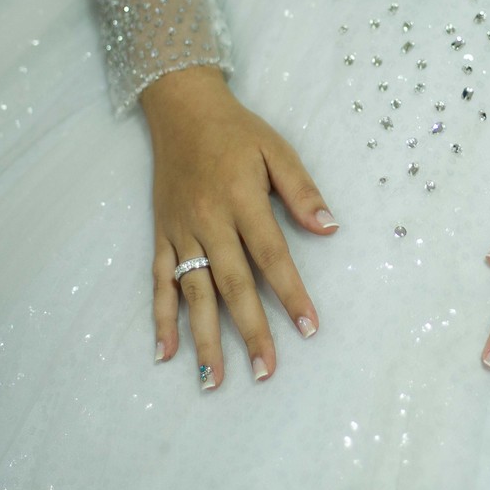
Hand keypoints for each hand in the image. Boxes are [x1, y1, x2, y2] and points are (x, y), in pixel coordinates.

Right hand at [140, 66, 337, 388]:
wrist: (182, 109)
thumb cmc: (237, 131)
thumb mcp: (276, 150)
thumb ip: (301, 190)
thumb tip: (329, 227)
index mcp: (241, 200)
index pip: (272, 256)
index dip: (291, 293)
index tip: (309, 327)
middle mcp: (209, 222)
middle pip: (232, 285)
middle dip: (251, 330)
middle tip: (266, 370)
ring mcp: (181, 231)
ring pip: (194, 292)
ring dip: (203, 338)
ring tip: (215, 380)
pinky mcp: (161, 235)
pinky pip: (160, 281)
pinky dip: (161, 317)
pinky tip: (167, 351)